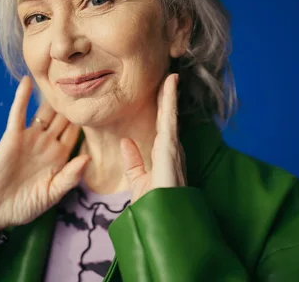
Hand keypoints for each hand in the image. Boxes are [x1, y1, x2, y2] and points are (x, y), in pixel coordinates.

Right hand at [0, 76, 90, 233]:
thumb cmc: (25, 206)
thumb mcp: (52, 193)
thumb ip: (70, 176)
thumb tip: (88, 157)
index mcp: (60, 156)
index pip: (77, 133)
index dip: (87, 119)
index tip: (101, 103)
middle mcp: (47, 143)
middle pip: (63, 118)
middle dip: (73, 102)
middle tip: (86, 78)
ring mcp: (30, 138)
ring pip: (44, 112)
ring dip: (51, 96)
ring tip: (62, 75)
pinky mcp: (12, 137)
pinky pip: (18, 114)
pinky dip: (22, 98)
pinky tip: (27, 82)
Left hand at [120, 73, 186, 202]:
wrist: (161, 222)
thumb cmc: (154, 207)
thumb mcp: (138, 182)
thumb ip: (133, 162)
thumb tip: (126, 143)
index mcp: (163, 155)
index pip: (161, 126)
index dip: (162, 107)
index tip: (161, 89)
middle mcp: (171, 149)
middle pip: (168, 117)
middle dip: (169, 96)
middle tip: (168, 76)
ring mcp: (172, 149)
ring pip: (171, 115)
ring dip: (171, 95)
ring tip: (170, 75)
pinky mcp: (170, 150)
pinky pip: (169, 121)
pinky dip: (170, 103)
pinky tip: (170, 87)